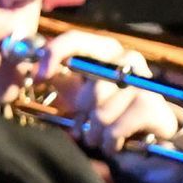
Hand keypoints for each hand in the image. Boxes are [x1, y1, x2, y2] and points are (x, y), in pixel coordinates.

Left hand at [33, 31, 182, 159]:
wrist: (146, 135)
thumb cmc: (106, 111)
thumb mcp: (76, 92)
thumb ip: (56, 77)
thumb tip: (31, 70)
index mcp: (103, 53)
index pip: (76, 40)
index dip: (54, 54)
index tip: (40, 76)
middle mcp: (125, 60)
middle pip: (90, 90)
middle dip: (85, 114)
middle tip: (90, 120)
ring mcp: (141, 81)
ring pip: (101, 115)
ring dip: (96, 133)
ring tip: (103, 133)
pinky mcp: (151, 105)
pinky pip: (115, 130)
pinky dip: (110, 143)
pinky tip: (117, 142)